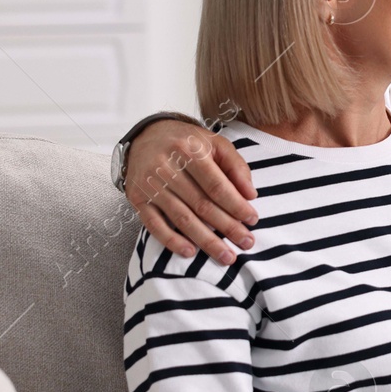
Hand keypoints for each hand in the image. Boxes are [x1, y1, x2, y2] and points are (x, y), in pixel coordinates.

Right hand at [122, 120, 258, 265]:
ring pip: (182, 218)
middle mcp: (167, 167)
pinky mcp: (137, 198)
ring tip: (226, 256)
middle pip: (202, 205)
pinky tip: (190, 252)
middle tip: (246, 243)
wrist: (145, 136)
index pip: (216, 186)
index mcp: (190, 151)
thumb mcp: (215, 144)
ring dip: (206, 241)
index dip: (236, 206)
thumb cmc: (187, 142)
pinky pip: (154, 225)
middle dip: (227, 227)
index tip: (253, 220)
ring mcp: (150, 185)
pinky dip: (172, 241)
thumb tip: (250, 195)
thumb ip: (236, 166)